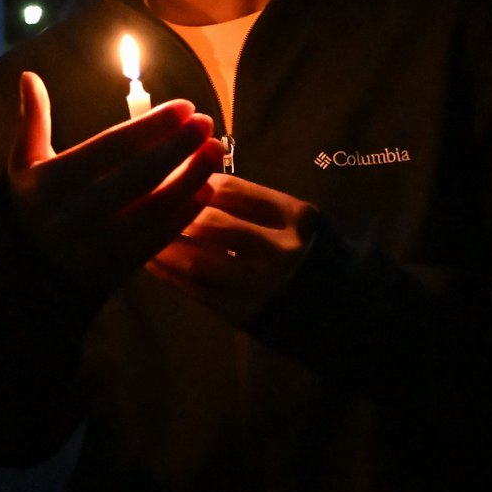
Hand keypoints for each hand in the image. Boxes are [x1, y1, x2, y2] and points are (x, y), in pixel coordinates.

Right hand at [7, 71, 223, 289]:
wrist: (26, 275)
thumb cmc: (29, 205)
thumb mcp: (22, 163)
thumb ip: (32, 120)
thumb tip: (29, 75)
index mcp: (53, 181)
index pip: (111, 147)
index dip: (150, 125)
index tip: (183, 106)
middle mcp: (78, 212)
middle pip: (139, 174)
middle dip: (177, 146)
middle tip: (206, 122)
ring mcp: (101, 243)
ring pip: (156, 206)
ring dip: (191, 177)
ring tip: (215, 150)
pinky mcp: (120, 266)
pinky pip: (160, 236)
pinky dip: (185, 212)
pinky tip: (206, 189)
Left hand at [146, 173, 317, 323]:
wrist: (357, 317)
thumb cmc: (319, 257)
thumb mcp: (298, 220)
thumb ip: (253, 203)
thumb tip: (193, 180)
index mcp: (293, 215)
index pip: (227, 187)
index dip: (188, 179)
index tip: (164, 175)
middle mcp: (279, 248)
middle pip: (207, 222)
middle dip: (168, 212)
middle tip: (138, 202)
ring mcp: (263, 285)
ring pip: (197, 260)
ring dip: (162, 246)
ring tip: (134, 232)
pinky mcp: (248, 315)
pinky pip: (198, 292)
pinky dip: (169, 275)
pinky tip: (150, 261)